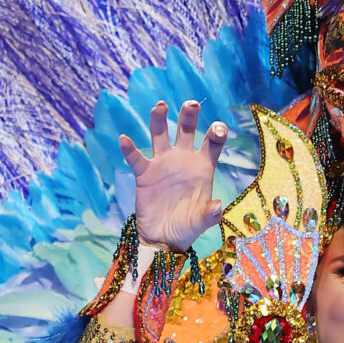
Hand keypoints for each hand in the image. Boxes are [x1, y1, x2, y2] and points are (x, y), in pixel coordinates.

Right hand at [119, 99, 228, 251]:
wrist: (163, 238)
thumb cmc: (186, 227)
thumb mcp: (201, 223)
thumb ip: (210, 215)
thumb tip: (218, 207)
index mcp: (202, 167)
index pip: (212, 143)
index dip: (217, 133)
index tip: (218, 128)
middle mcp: (182, 160)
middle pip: (186, 130)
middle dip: (188, 115)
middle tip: (191, 104)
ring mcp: (162, 164)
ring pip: (160, 135)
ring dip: (159, 119)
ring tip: (160, 106)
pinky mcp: (144, 174)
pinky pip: (136, 158)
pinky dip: (129, 149)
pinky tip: (125, 139)